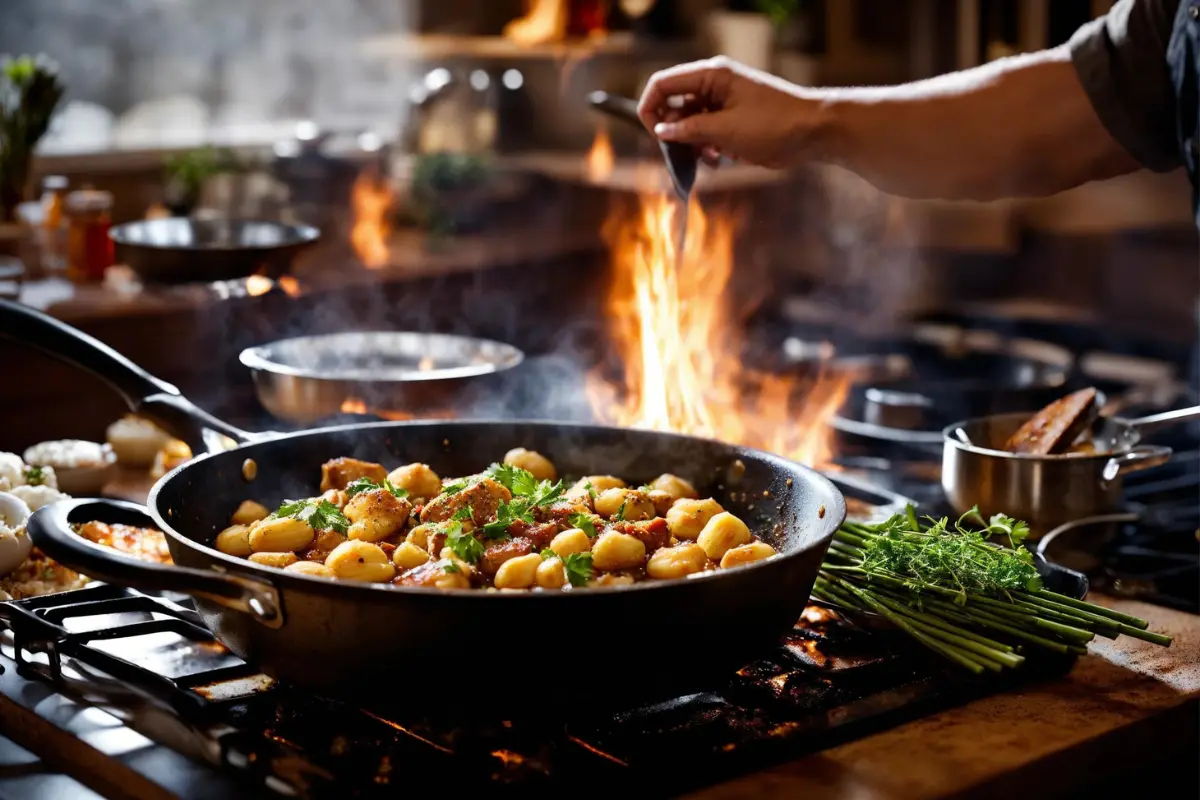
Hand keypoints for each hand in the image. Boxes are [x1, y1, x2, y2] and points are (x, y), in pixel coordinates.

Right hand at [638, 57, 814, 168]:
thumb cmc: (773, 124)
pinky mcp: (732, 121)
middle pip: (673, 106)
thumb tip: (661, 130)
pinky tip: (719, 160)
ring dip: (691, 145)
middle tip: (682, 153)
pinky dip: (706, 149)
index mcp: (711, 76)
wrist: (813, 132)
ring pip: (688, 124)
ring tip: (708, 158)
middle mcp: (714, 85)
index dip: (651, 108)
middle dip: (674, 132)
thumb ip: (689, 130)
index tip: (655, 136)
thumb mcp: (725, 130)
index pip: (663, 84)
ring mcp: (723, 104)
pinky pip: (705, 133)